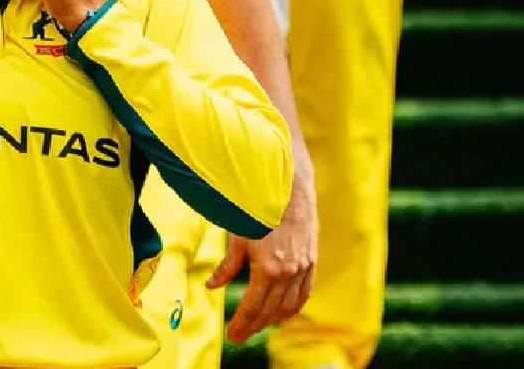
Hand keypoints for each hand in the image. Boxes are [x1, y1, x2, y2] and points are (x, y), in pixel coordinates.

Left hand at [207, 175, 317, 343]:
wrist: (289, 187)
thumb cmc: (258, 208)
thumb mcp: (237, 237)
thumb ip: (227, 266)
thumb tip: (212, 285)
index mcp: (267, 269)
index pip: (253, 307)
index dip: (241, 324)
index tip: (232, 336)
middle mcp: (288, 273)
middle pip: (270, 312)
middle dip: (253, 326)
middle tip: (239, 335)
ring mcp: (303, 268)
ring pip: (288, 306)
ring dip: (272, 320)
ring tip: (257, 325)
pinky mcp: (311, 261)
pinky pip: (304, 293)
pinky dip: (293, 307)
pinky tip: (283, 312)